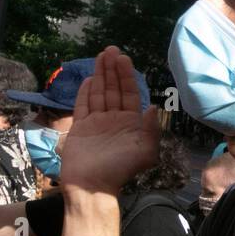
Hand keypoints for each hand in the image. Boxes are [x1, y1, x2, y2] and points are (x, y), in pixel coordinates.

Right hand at [59, 46, 159, 195]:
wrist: (93, 185)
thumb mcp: (146, 150)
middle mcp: (114, 120)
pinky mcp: (81, 127)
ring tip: (101, 56)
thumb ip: (151, 128)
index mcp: (131, 123)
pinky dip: (86, 92)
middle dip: (113, 70)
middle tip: (111, 50)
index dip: (127, 76)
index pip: (129, 94)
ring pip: (99, 93)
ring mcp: (97, 123)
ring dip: (100, 75)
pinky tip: (89, 79)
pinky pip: (83, 105)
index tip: (123, 59)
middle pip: (114, 89)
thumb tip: (153, 107)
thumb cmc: (121, 168)